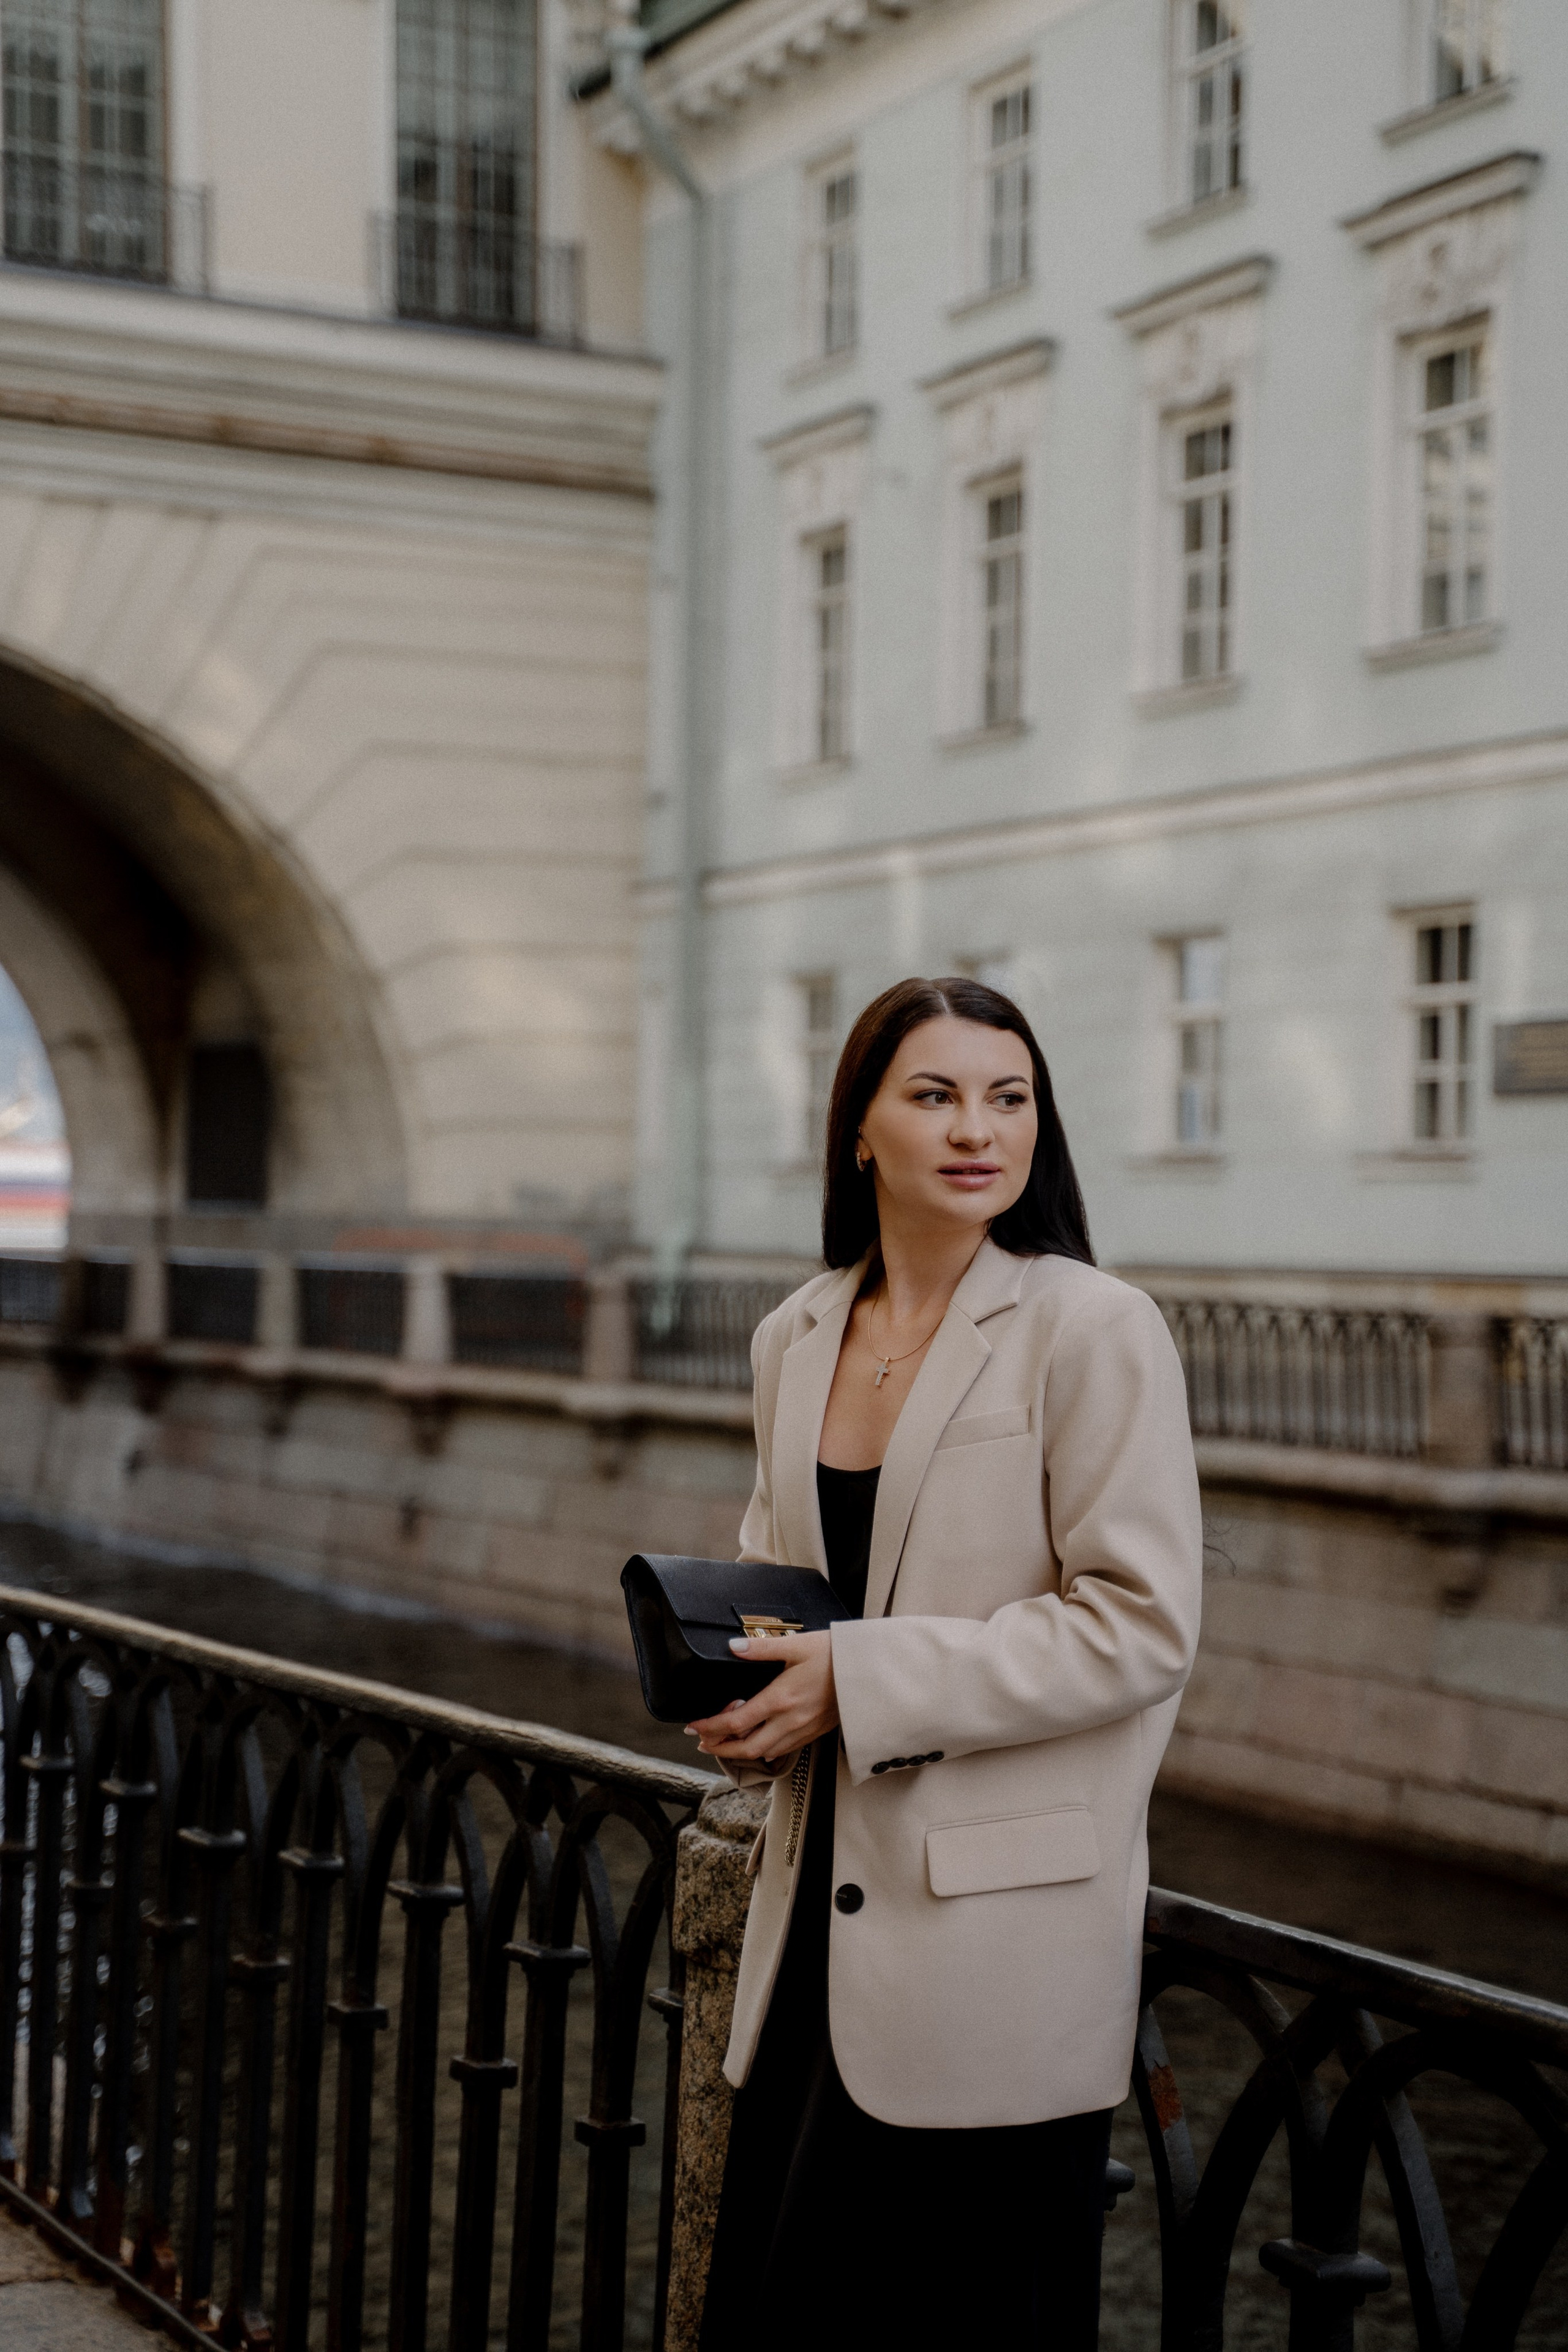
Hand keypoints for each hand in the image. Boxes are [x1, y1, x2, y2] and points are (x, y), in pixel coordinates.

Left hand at [686, 1630, 839, 1763]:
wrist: (869, 1670)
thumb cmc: (835, 1655)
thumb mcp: (796, 1645)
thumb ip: (760, 1649)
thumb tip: (732, 1647)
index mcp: (779, 1699)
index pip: (735, 1723)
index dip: (710, 1728)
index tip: (694, 1727)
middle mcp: (789, 1721)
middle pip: (746, 1748)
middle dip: (720, 1749)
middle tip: (703, 1742)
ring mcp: (803, 1730)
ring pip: (765, 1753)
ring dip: (741, 1752)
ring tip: (725, 1744)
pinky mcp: (815, 1732)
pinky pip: (785, 1749)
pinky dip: (766, 1750)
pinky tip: (761, 1743)